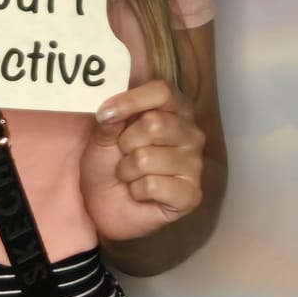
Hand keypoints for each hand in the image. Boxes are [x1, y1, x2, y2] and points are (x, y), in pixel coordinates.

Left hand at [78, 78, 205, 249]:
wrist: (104, 205)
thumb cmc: (108, 163)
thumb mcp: (102, 134)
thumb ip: (111, 116)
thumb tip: (112, 108)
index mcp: (174, 109)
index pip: (162, 91)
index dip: (131, 100)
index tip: (105, 113)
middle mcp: (191, 133)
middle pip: (154, 123)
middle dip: (125, 142)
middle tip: (122, 154)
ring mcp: (195, 164)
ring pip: (147, 158)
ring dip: (127, 170)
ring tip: (130, 176)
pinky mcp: (191, 194)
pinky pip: (153, 185)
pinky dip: (136, 191)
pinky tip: (140, 193)